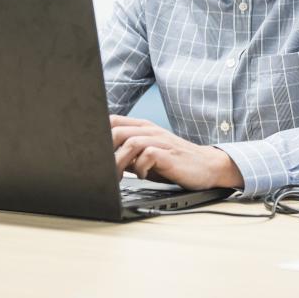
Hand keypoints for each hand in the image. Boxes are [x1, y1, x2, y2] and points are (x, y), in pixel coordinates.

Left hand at [110, 116, 243, 189]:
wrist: (207, 165)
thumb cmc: (174, 162)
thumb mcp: (148, 156)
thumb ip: (129, 154)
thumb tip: (103, 162)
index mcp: (142, 128)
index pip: (113, 120)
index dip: (98, 133)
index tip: (92, 152)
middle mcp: (150, 131)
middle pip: (117, 131)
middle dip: (105, 152)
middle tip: (102, 170)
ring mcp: (161, 141)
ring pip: (130, 143)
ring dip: (120, 162)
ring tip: (119, 177)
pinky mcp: (170, 154)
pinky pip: (148, 155)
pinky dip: (141, 168)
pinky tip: (143, 176)